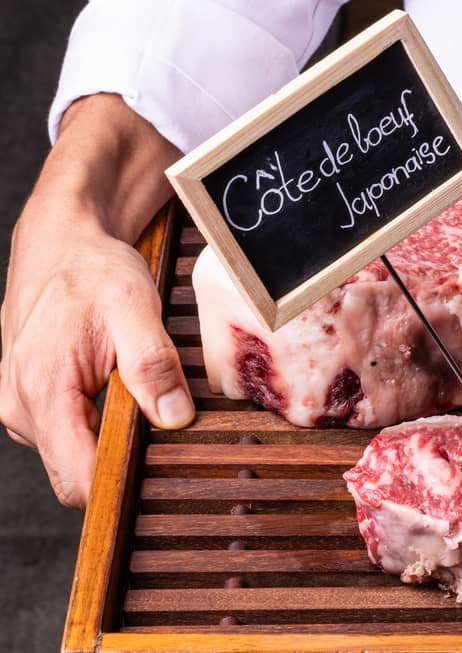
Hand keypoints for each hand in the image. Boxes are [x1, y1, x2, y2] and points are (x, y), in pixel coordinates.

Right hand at [0, 94, 187, 506]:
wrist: (61, 242)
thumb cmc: (92, 271)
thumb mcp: (134, 309)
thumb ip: (152, 365)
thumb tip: (174, 417)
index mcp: (42, 391)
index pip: (77, 478)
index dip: (121, 484)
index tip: (162, 472)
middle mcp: (21, 409)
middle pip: (75, 474)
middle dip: (121, 461)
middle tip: (163, 426)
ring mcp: (22, 408)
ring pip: (73, 455)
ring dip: (110, 439)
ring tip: (139, 397)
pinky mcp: (31, 402)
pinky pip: (68, 433)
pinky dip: (97, 423)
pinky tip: (118, 392)